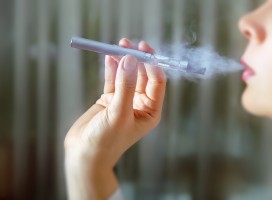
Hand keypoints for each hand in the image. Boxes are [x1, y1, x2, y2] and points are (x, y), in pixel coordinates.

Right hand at [64, 38, 165, 199]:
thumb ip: (126, 86)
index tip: (143, 51)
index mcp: (150, 111)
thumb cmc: (106, 140)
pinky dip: (112, 68)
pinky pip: (113, 79)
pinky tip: (109, 57)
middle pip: (143, 75)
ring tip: (119, 45)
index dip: (153, 65)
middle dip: (138, 59)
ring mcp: (124, 100)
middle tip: (130, 43)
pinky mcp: (110, 98)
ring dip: (124, 60)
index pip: (157, 82)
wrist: (84, 154)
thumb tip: (130, 59)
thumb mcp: (119, 113)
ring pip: (127, 75)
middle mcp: (140, 104)